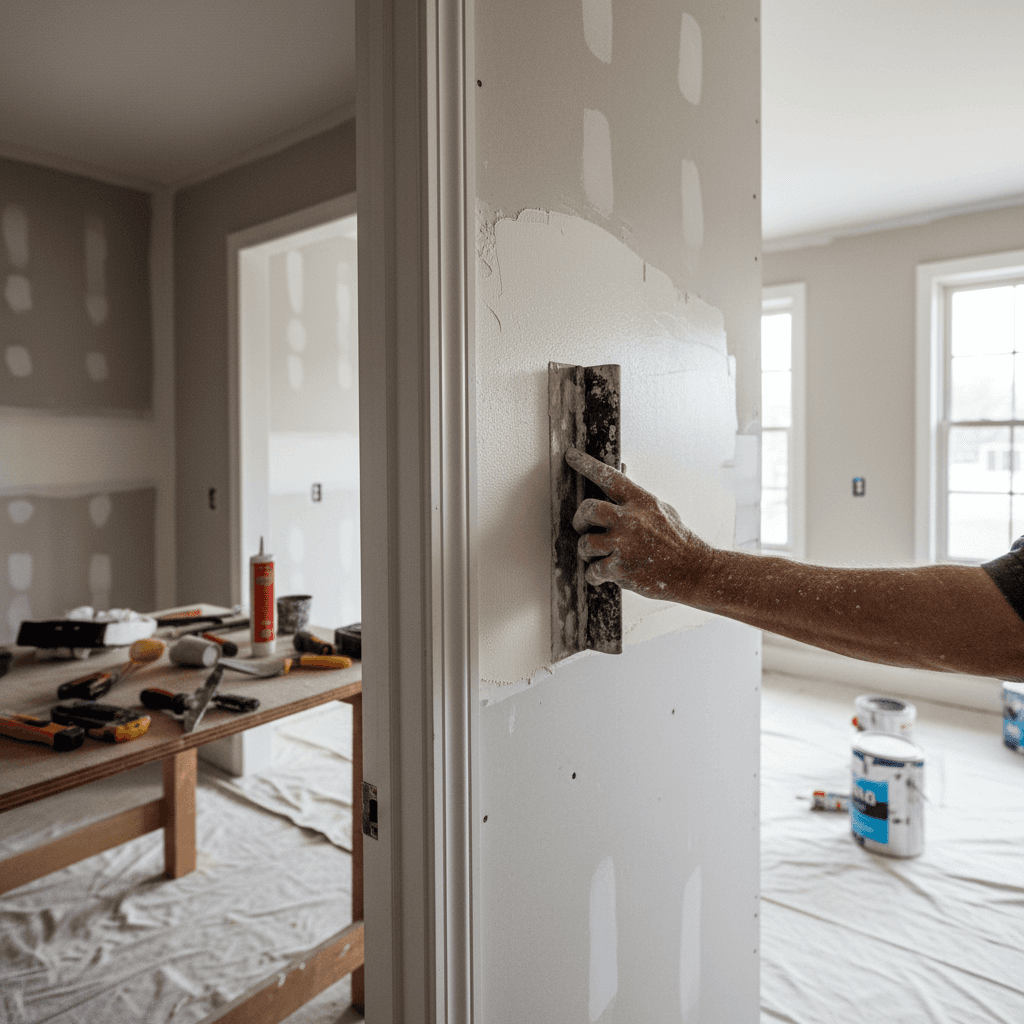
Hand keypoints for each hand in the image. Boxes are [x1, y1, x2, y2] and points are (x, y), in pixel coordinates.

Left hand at [566, 447, 715, 603]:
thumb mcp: (661, 510)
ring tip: (599, 556)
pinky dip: (595, 575)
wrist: (696, 571)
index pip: (609, 476)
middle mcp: (631, 520)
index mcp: (641, 502)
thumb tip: (621, 469)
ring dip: (587, 552)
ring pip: (585, 543)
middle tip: (583, 528)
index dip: (587, 464)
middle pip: (588, 509)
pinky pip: (593, 570)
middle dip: (579, 520)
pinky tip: (605, 575)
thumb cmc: (677, 541)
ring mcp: (625, 544)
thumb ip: (637, 495)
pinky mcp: (622, 569)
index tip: (570, 455)